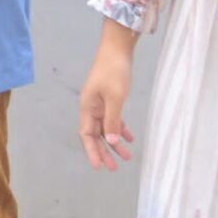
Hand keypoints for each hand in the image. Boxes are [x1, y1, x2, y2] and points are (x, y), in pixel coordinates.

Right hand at [78, 37, 135, 170]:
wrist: (117, 49)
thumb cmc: (114, 71)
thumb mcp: (115, 98)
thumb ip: (113, 121)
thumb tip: (112, 141)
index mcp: (87, 108)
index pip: (87, 135)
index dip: (92, 151)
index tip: (99, 166)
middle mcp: (91, 108)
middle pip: (96, 135)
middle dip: (104, 151)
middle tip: (114, 168)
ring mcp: (100, 104)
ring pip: (106, 129)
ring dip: (115, 143)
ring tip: (126, 156)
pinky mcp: (110, 99)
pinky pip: (114, 119)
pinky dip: (120, 129)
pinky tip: (130, 138)